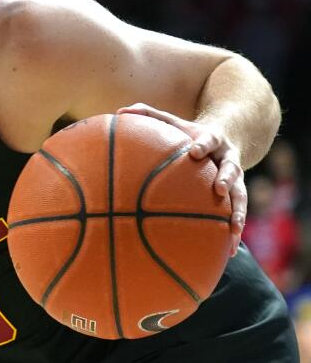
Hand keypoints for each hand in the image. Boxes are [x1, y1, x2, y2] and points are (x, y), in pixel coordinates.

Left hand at [117, 104, 245, 255]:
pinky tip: (227, 251)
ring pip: (241, 196)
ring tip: (233, 231)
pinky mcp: (237, 195)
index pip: (208, 140)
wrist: (227, 137)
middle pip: (232, 168)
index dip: (203, 145)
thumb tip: (120, 111)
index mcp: (211, 140)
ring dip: (238, 213)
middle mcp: (228, 159)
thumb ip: (148, 114)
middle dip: (228, 178)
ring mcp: (236, 178)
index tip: (196, 152)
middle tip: (220, 190)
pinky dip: (233, 232)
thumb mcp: (173, 121)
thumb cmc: (189, 133)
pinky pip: (236, 215)